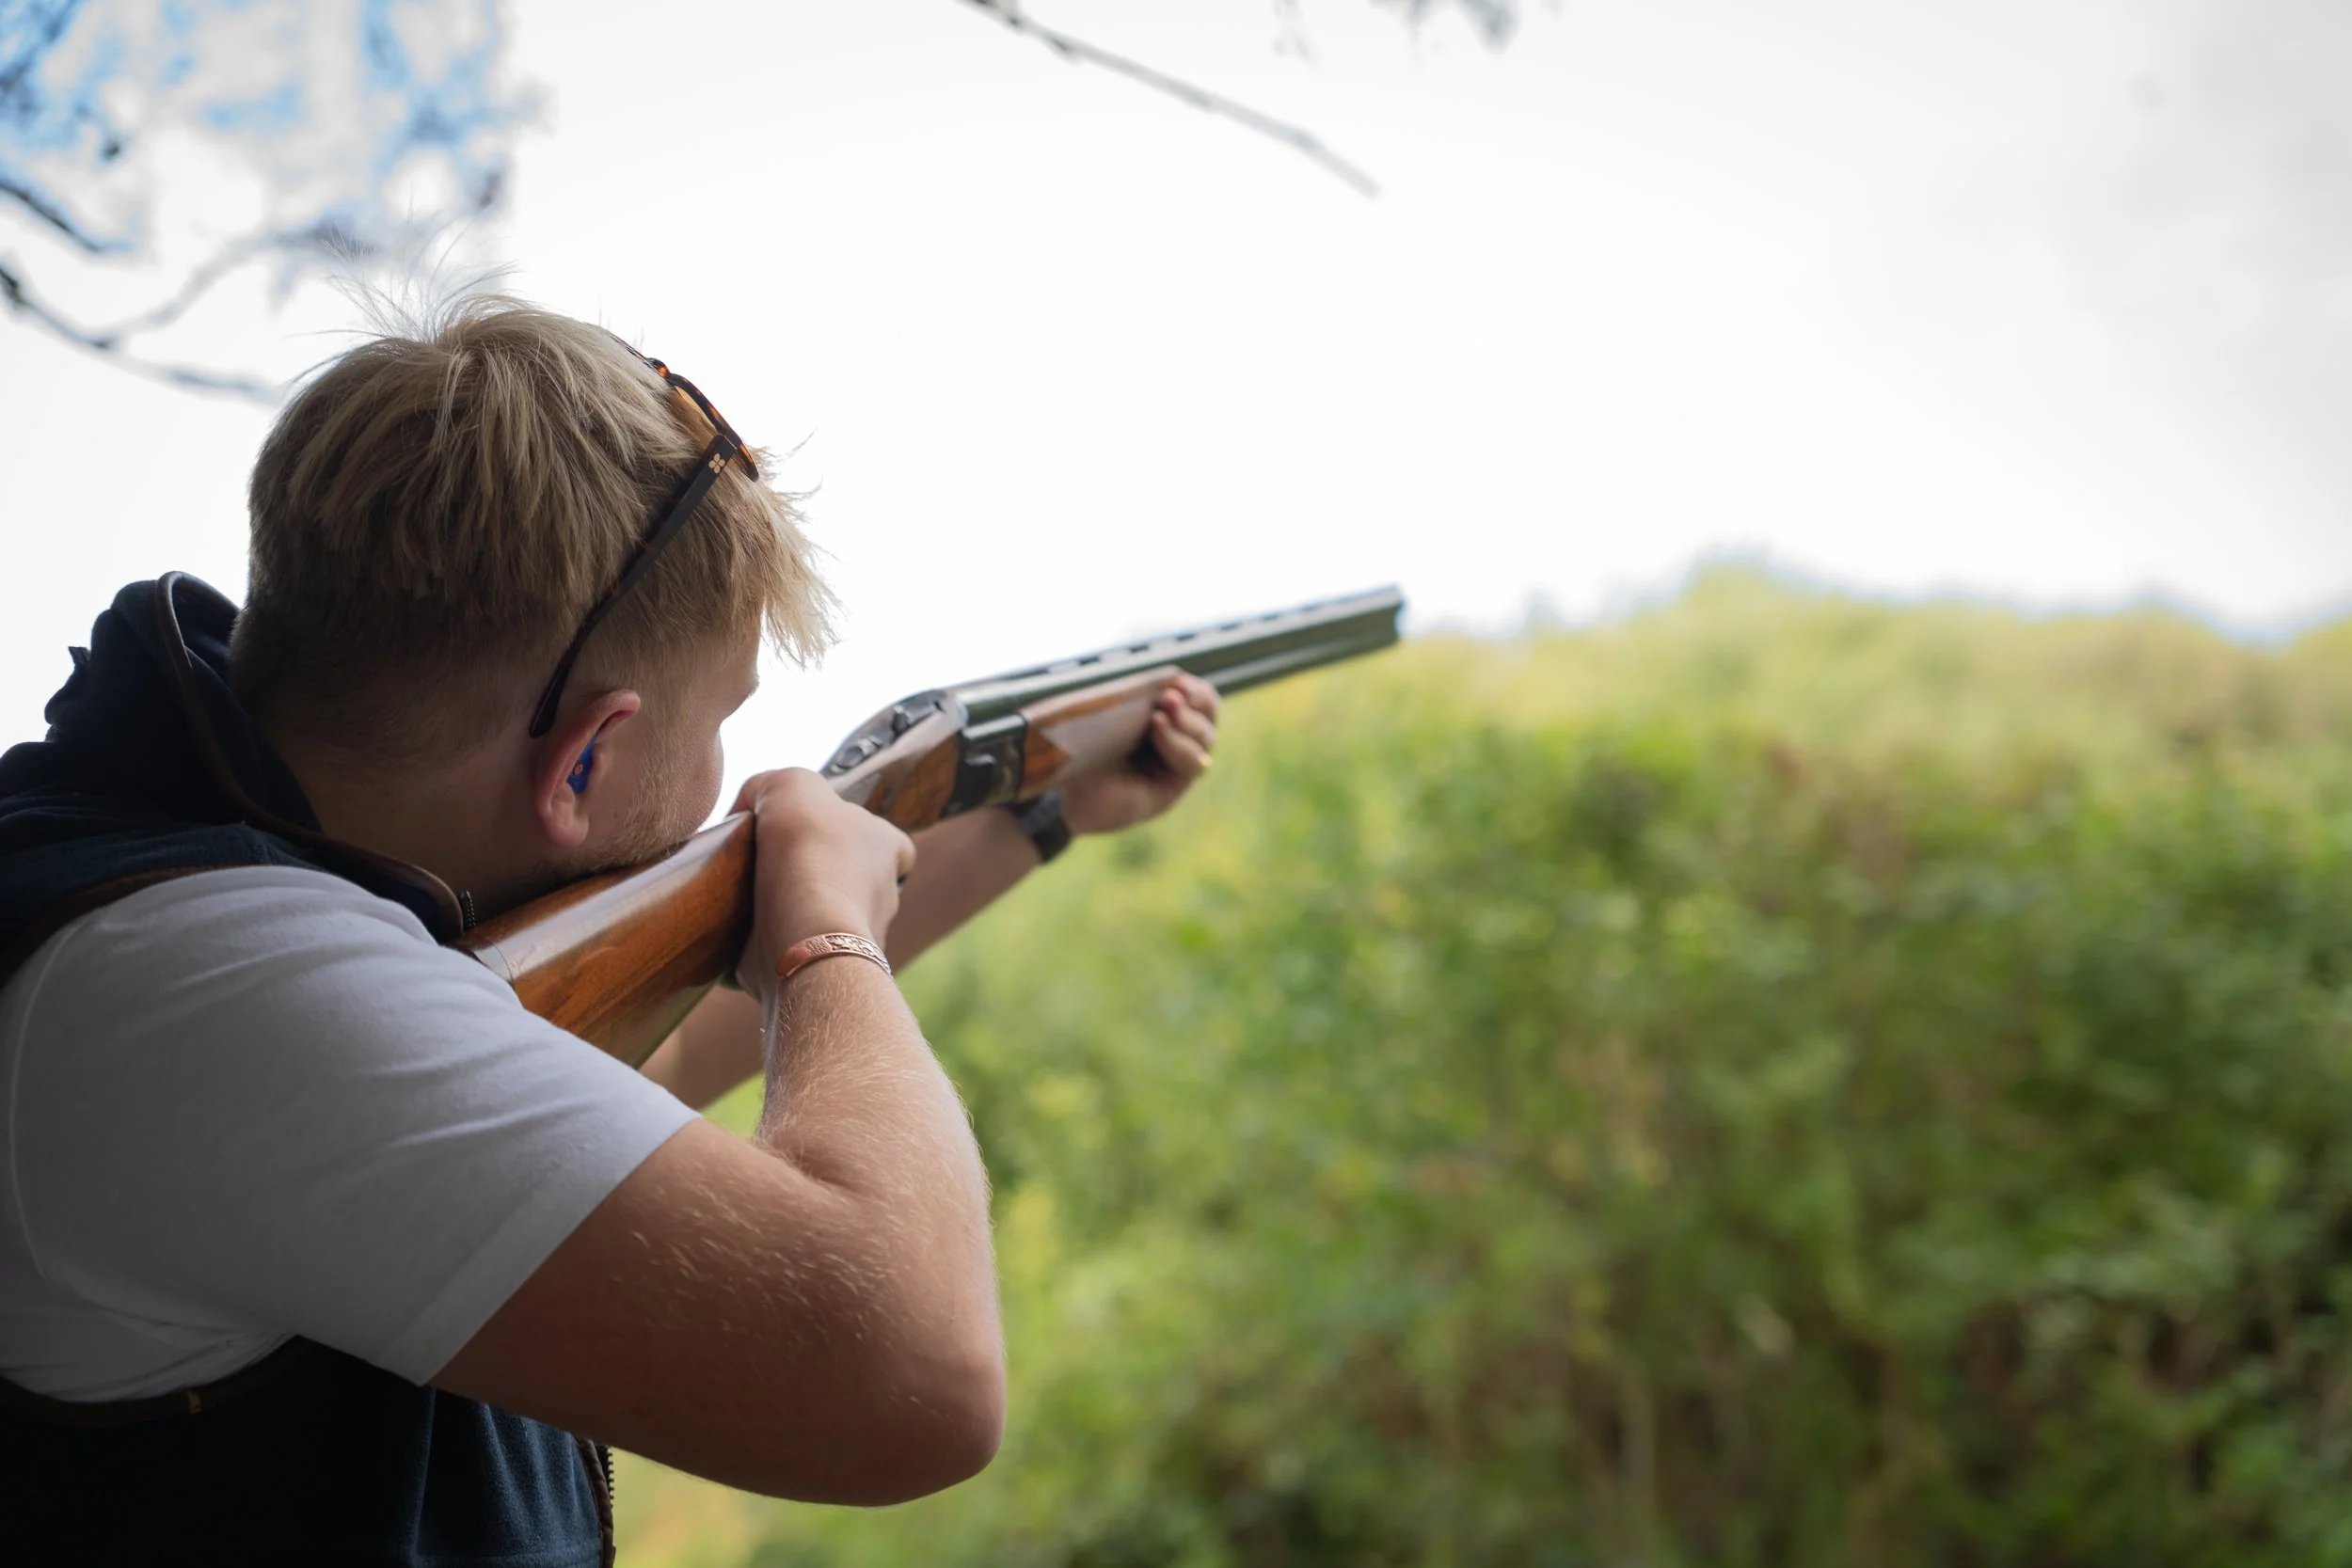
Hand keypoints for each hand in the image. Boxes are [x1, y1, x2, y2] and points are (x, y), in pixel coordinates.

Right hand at [731, 768, 916, 988]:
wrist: (807, 938)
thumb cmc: (809, 854)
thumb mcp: (791, 785)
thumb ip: (773, 784)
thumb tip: (752, 804)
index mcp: (888, 849)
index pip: (876, 834)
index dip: (836, 828)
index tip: (797, 835)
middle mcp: (883, 895)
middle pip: (842, 875)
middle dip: (805, 874)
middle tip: (761, 870)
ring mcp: (856, 941)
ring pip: (817, 918)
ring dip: (784, 912)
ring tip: (744, 904)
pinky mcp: (822, 973)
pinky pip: (790, 954)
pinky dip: (765, 947)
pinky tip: (739, 936)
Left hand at [1059, 673, 1221, 836]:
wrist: (1054, 781)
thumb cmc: (1075, 739)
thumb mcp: (1111, 705)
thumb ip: (1142, 690)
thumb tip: (1175, 675)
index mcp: (1161, 715)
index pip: (1200, 699)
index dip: (1195, 690)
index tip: (1177, 680)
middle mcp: (1171, 740)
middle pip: (1209, 717)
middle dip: (1195, 702)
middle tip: (1170, 694)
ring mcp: (1172, 766)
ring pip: (1205, 739)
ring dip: (1187, 721)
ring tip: (1159, 712)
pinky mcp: (1170, 790)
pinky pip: (1193, 764)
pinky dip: (1179, 744)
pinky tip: (1157, 729)